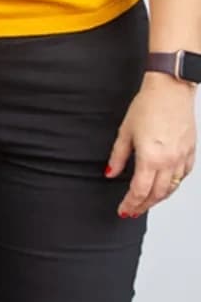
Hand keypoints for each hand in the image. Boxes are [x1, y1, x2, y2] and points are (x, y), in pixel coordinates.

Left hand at [107, 72, 196, 215]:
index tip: (123, 210)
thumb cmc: (147, 106)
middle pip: (156, 194)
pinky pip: (183, 176)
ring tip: (146, 202)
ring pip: (172, 188)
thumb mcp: (125, 131)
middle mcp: (169, 161)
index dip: (130, 203)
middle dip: (143, 206)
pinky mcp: (191, 152)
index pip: (139, 191)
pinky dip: (173, 185)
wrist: (170, 90)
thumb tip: (110, 172)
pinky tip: (165, 186)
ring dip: (158, 198)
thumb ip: (118, 156)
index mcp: (151, 158)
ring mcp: (182, 158)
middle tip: (133, 211)